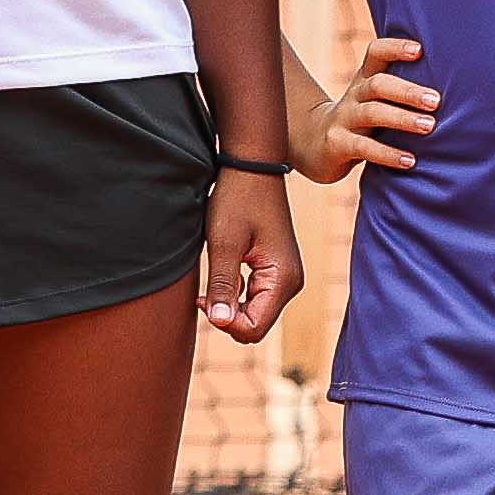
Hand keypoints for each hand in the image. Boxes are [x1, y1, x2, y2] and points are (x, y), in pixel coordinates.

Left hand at [196, 166, 301, 341]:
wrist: (251, 166)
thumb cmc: (237, 199)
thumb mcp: (223, 244)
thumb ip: (223, 286)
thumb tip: (220, 323)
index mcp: (283, 279)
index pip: (253, 328)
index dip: (224, 323)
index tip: (203, 299)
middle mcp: (291, 283)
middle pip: (256, 325)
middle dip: (227, 317)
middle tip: (203, 295)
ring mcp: (285, 277)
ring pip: (254, 314)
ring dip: (229, 306)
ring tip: (209, 286)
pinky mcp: (276, 270)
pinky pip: (255, 298)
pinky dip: (235, 296)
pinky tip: (219, 279)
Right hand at [291, 31, 435, 180]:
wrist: (316, 144)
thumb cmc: (362, 120)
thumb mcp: (376, 99)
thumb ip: (402, 91)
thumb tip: (458, 89)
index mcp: (365, 78)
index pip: (376, 52)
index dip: (396, 48)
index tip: (421, 49)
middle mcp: (354, 94)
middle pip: (378, 84)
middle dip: (408, 91)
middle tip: (436, 101)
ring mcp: (343, 119)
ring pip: (372, 113)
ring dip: (402, 119)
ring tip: (429, 127)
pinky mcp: (337, 144)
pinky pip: (363, 147)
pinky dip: (388, 153)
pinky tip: (410, 160)